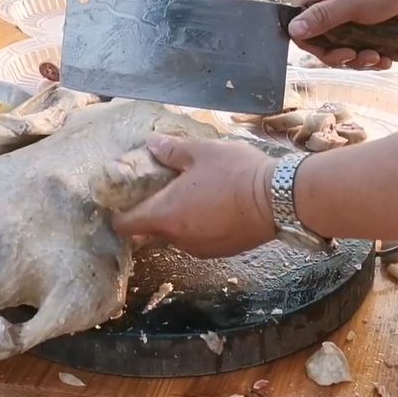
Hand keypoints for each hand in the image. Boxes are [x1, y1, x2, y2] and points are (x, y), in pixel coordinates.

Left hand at [112, 136, 277, 257]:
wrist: (279, 199)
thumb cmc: (235, 172)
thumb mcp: (201, 152)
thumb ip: (171, 151)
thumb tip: (151, 144)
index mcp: (166, 215)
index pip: (125, 226)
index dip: (118, 214)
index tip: (121, 200)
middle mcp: (178, 239)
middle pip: (150, 232)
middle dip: (150, 214)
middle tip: (159, 191)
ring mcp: (201, 249)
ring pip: (177, 236)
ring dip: (177, 220)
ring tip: (191, 195)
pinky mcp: (221, 251)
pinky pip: (199, 240)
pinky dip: (198, 226)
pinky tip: (213, 206)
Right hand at [289, 0, 397, 68]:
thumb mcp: (349, 3)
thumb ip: (321, 17)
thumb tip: (292, 30)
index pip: (300, 26)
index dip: (312, 44)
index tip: (335, 51)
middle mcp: (331, 6)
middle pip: (323, 43)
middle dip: (341, 56)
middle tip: (358, 56)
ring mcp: (350, 17)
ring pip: (343, 48)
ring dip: (360, 59)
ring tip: (378, 57)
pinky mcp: (368, 26)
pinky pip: (362, 48)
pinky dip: (373, 57)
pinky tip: (385, 59)